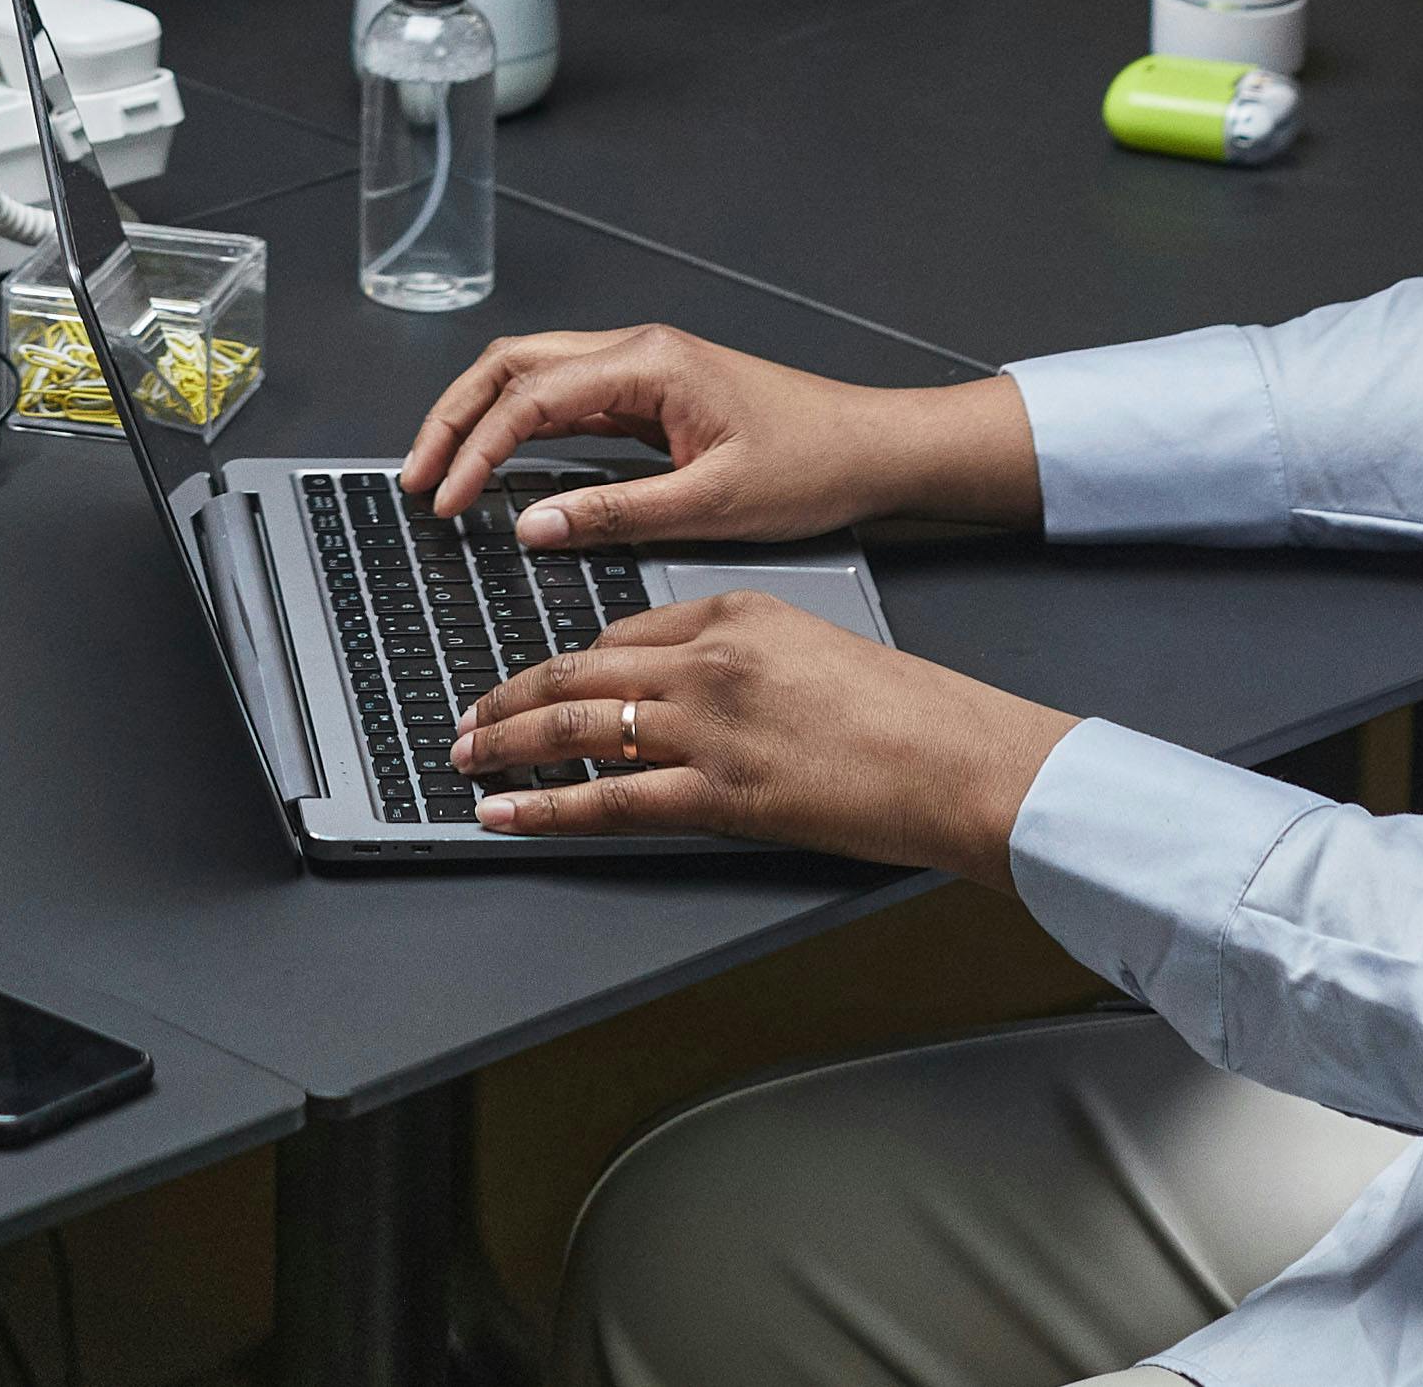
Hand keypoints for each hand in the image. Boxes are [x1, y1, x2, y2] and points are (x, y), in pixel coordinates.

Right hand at [397, 324, 1038, 550]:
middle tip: (414, 476)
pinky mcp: (651, 395)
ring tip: (440, 469)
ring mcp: (641, 369)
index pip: (529, 394)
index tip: (443, 498)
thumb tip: (529, 524)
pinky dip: (518, 426)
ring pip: (531, 375)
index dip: (475, 448)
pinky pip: (565, 399)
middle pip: (511, 365)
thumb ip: (613, 513)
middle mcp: (636, 352)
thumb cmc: (814, 465)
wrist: (877, 450)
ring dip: (479, 417)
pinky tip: (500, 464)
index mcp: (647, 363)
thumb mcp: (712, 504)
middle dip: (453, 417)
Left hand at [449, 591, 1076, 868]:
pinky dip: (543, 808)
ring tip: (468, 760)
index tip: (528, 683)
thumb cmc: (902, 711)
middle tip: (467, 717)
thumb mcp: (810, 645)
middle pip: (576, 672)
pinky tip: (505, 811)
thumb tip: (675, 687)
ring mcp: (707, 727)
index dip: (558, 666)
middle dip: (507, 697)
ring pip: (574, 729)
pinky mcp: (719, 793)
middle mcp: (708, 660)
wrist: (954, 758)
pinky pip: (606, 802)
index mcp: (732, 611)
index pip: (616, 633)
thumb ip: (737, 655)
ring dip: (507, 745)